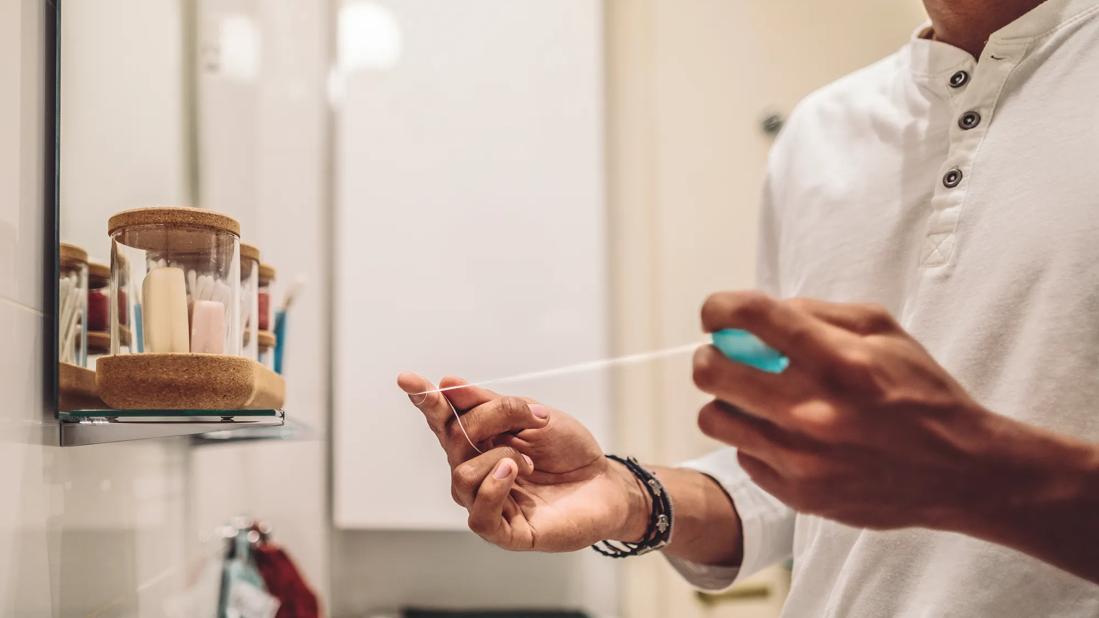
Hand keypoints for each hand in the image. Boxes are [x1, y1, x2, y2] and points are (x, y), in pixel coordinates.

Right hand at [397, 373, 649, 551]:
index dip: (425, 400)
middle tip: (524, 412)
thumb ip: (493, 404)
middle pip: (454, 439)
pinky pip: (479, 514)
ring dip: (497, 458)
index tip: (407, 379)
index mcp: (480, 439)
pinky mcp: (504, 531)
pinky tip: (511, 473)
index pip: (443, 419)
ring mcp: (487, 500)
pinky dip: (492, 490)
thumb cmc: (569, 450)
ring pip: (462, 475)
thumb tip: (450, 384)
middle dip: (487, 418)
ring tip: (527, 459)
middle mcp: (476, 470)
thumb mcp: (535, 416)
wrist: (605, 482)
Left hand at [692, 292, 1096, 536]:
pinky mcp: (798, 494)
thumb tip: (756, 313)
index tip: (716, 313)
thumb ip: (816, 313)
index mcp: (840, 360)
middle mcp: (815, 410)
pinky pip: (743, 455)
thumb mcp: (883, 331)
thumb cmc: (921, 393)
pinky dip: (755, 441)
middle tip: (724, 357)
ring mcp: (802, 458)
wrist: (961, 472)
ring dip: (726, 402)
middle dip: (711, 356)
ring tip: (752, 399)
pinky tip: (784, 435)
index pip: (751, 317)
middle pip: (711, 372)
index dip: (719, 307)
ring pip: (713, 418)